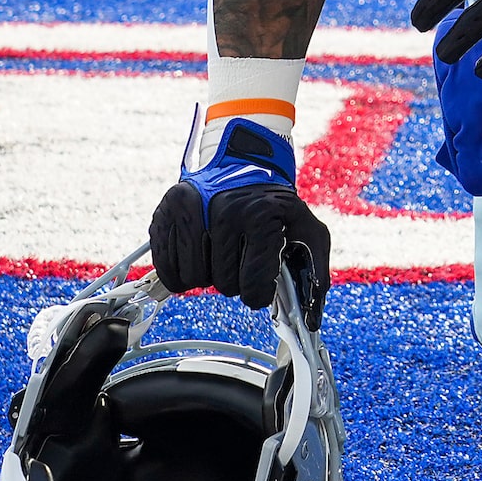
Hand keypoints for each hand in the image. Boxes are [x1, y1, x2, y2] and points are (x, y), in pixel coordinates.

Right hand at [147, 118, 328, 326]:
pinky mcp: (165, 212)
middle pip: (221, 285)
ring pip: (191, 280)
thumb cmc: (275, 204)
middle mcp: (224, 211)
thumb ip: (316, 273)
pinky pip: (165, 268)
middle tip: (239, 260)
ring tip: (218, 254)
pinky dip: (179, 272)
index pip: (252, 286)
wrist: (242, 162)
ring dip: (206, 276)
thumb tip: (312, 319)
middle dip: (233, 281)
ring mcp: (190, 210)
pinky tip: (196, 255)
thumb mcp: (307, 230)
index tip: (259, 286)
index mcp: (261, 216)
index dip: (257, 294)